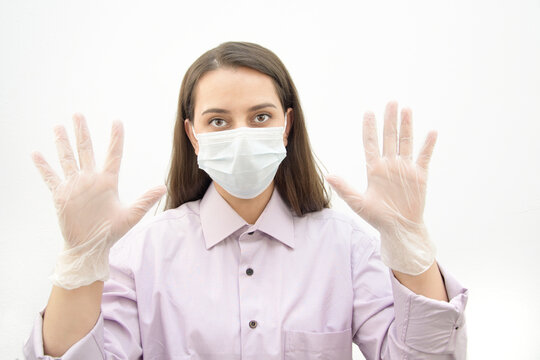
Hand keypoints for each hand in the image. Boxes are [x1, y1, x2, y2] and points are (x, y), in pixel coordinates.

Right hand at [31, 113, 166, 288]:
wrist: (91, 247)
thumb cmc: (111, 232)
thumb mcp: (131, 216)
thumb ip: (145, 200)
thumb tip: (163, 187)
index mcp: (108, 182)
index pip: (112, 155)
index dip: (115, 139)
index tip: (117, 121)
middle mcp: (90, 180)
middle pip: (85, 150)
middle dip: (82, 133)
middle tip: (78, 115)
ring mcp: (75, 186)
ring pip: (67, 159)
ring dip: (63, 143)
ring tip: (58, 126)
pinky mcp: (61, 195)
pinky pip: (50, 177)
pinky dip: (43, 166)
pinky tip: (36, 153)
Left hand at [326, 101, 436, 274]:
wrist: (399, 228)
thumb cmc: (378, 217)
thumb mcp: (358, 203)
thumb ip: (344, 189)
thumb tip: (328, 176)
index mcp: (374, 169)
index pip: (371, 143)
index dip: (370, 128)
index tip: (368, 112)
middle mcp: (389, 165)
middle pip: (389, 137)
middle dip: (390, 120)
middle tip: (391, 102)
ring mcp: (405, 168)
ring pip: (406, 142)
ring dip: (407, 126)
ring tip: (406, 109)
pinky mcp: (419, 175)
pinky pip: (424, 157)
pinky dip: (428, 145)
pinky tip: (431, 132)